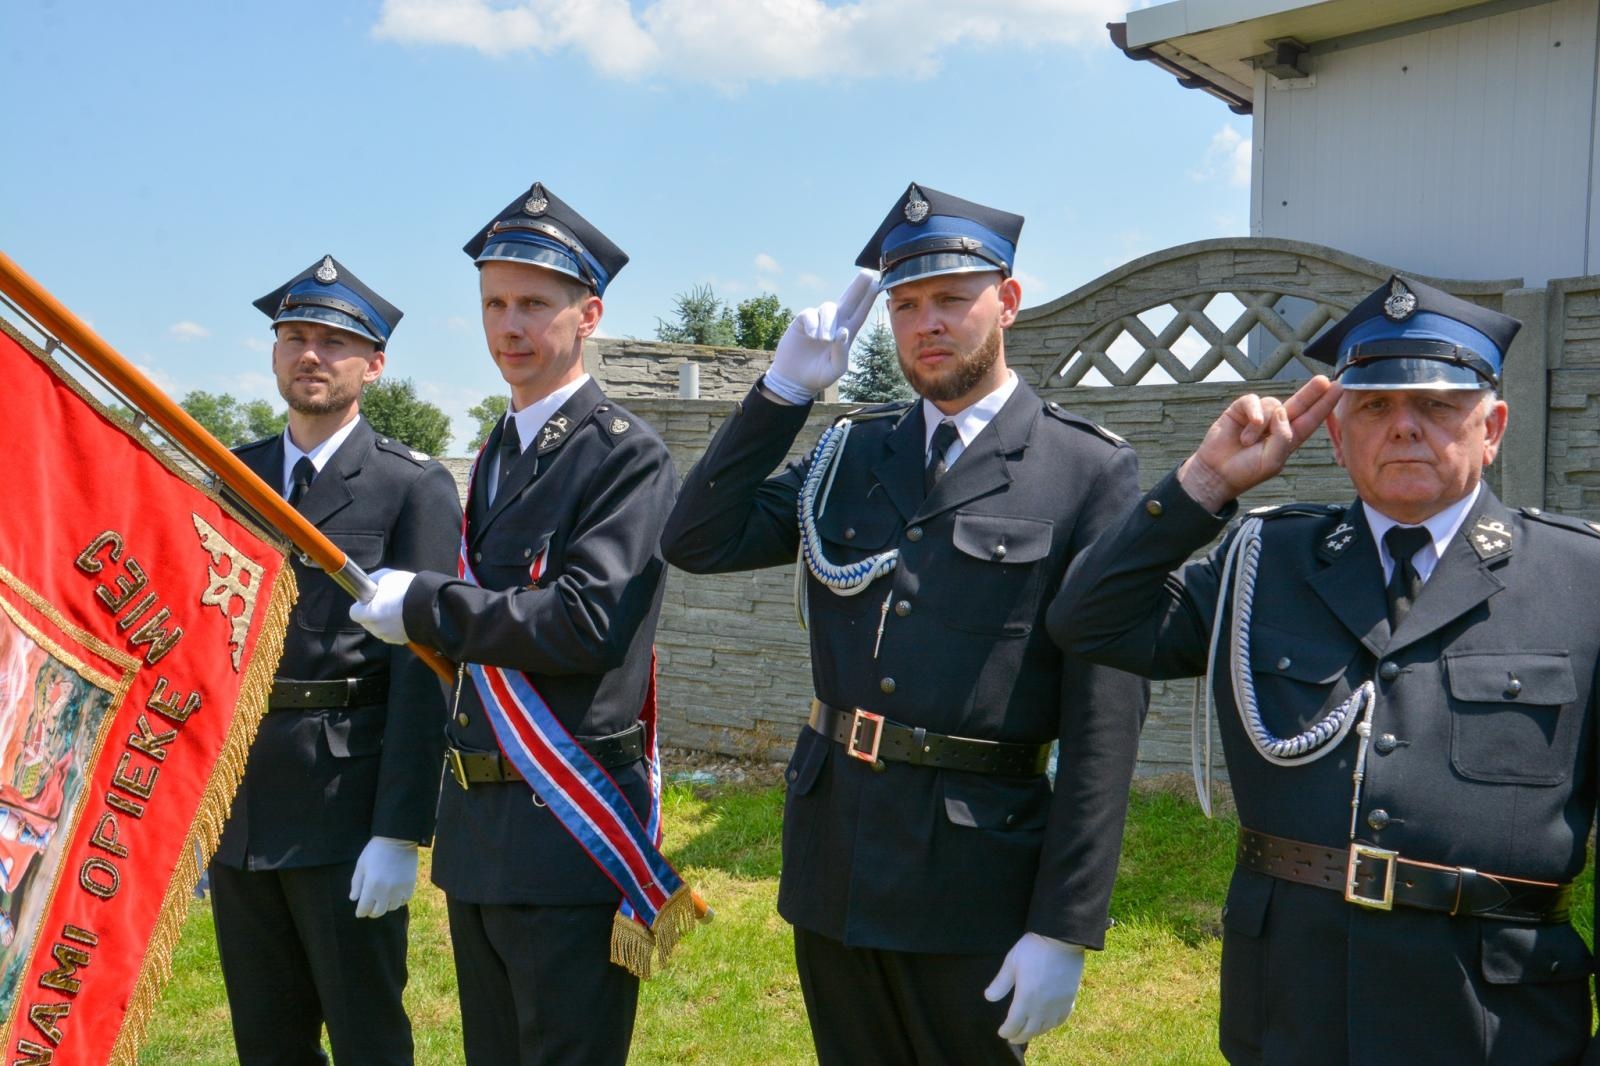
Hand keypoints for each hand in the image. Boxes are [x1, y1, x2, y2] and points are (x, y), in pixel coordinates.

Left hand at [348, 568, 415, 644]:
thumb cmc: (407, 589)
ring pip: (379, 628)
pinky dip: (395, 626)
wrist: (433, 605)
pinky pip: (392, 633)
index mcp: (369, 614)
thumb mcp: (386, 576)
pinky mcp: (401, 641)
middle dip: (372, 612)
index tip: (370, 598)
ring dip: (383, 620)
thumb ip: (372, 581)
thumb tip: (368, 585)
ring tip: (398, 608)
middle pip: (366, 621)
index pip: (354, 613)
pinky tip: (404, 616)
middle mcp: (377, 628)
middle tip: (385, 601)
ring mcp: (389, 636)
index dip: (360, 604)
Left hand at [349, 836, 418, 917]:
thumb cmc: (375, 851)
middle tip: (370, 906)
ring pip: (391, 908)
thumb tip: (354, 899)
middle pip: (378, 912)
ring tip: (383, 898)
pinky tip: (394, 894)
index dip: (360, 911)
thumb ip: (356, 884)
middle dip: (372, 911)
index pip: (364, 909)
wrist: (398, 839)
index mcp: (371, 886)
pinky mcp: (410, 886)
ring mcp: (399, 890)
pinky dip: (398, 900)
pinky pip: (403, 901)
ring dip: (385, 905)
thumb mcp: (361, 865)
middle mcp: (386, 892)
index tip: (360, 911)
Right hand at [765, 269, 879, 400]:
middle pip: (848, 300)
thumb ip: (841, 353)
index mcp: (846, 334)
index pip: (860, 313)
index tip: (877, 284)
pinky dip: (813, 323)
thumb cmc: (817, 376)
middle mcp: (834, 324)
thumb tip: (843, 331)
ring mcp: (818, 321)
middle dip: (857, 286)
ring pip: (829, 308)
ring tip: (824, 339)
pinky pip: (810, 314)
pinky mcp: (802, 322)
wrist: (793, 380)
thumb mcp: (834, 370)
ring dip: (828, 321)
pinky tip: (813, 336)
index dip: (868, 299)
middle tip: (866, 273)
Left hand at [984, 933, 1085, 1043]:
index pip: (1014, 1024)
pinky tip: (1048, 1024)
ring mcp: (1057, 1004)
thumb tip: (989, 997)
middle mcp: (1042, 1006)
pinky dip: (1052, 1025)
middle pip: (1030, 1030)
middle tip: (1012, 1039)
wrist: (1061, 939)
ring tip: (1028, 1033)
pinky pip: (1061, 1019)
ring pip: (1045, 1027)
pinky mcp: (1069, 999)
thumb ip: (1000, 983)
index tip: (1002, 1032)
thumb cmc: (1033, 949)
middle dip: (1019, 1036)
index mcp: (1026, 998)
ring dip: (1035, 1033)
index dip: (1007, 1031)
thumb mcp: (1011, 963)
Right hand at [1179, 375, 1341, 510]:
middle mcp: (1276, 424)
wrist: (1216, 473)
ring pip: (1273, 404)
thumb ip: (1284, 436)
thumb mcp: (1273, 460)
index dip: (1324, 404)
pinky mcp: (1241, 410)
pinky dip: (1252, 414)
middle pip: (1299, 403)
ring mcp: (1258, 416)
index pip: (1311, 418)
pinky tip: (1246, 432)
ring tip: (1248, 442)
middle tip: (1324, 380)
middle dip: (1311, 391)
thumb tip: (1282, 410)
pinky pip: (1253, 401)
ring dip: (1262, 425)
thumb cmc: (1246, 471)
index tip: (1338, 389)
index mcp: (1289, 438)